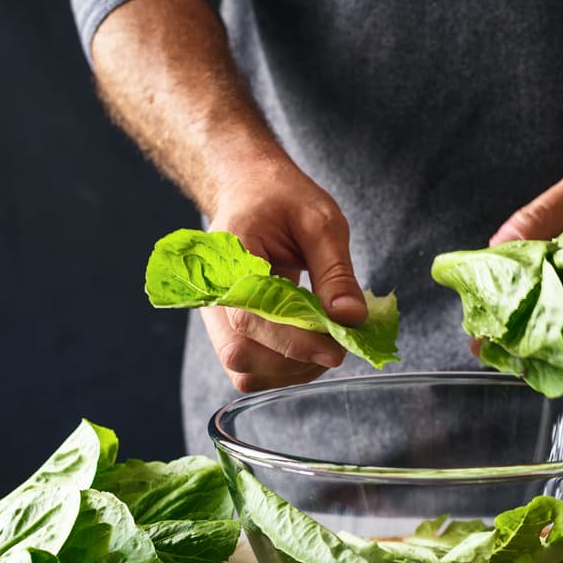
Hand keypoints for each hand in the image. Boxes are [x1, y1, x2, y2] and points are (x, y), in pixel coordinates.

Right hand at [201, 157, 367, 391]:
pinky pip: (250, 369)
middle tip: (338, 343)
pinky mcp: (230, 332)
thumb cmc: (282, 200)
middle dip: (295, 360)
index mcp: (228, 258)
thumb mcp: (320, 221)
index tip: (336, 349)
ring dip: (292, 370)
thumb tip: (350, 319)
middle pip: (240, 354)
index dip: (293, 342)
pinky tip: (310, 346)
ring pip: (244, 370)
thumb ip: (336, 271)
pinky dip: (285, 370)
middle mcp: (213, 294)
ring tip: (326, 343)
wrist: (250, 191)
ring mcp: (217, 318)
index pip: (250, 317)